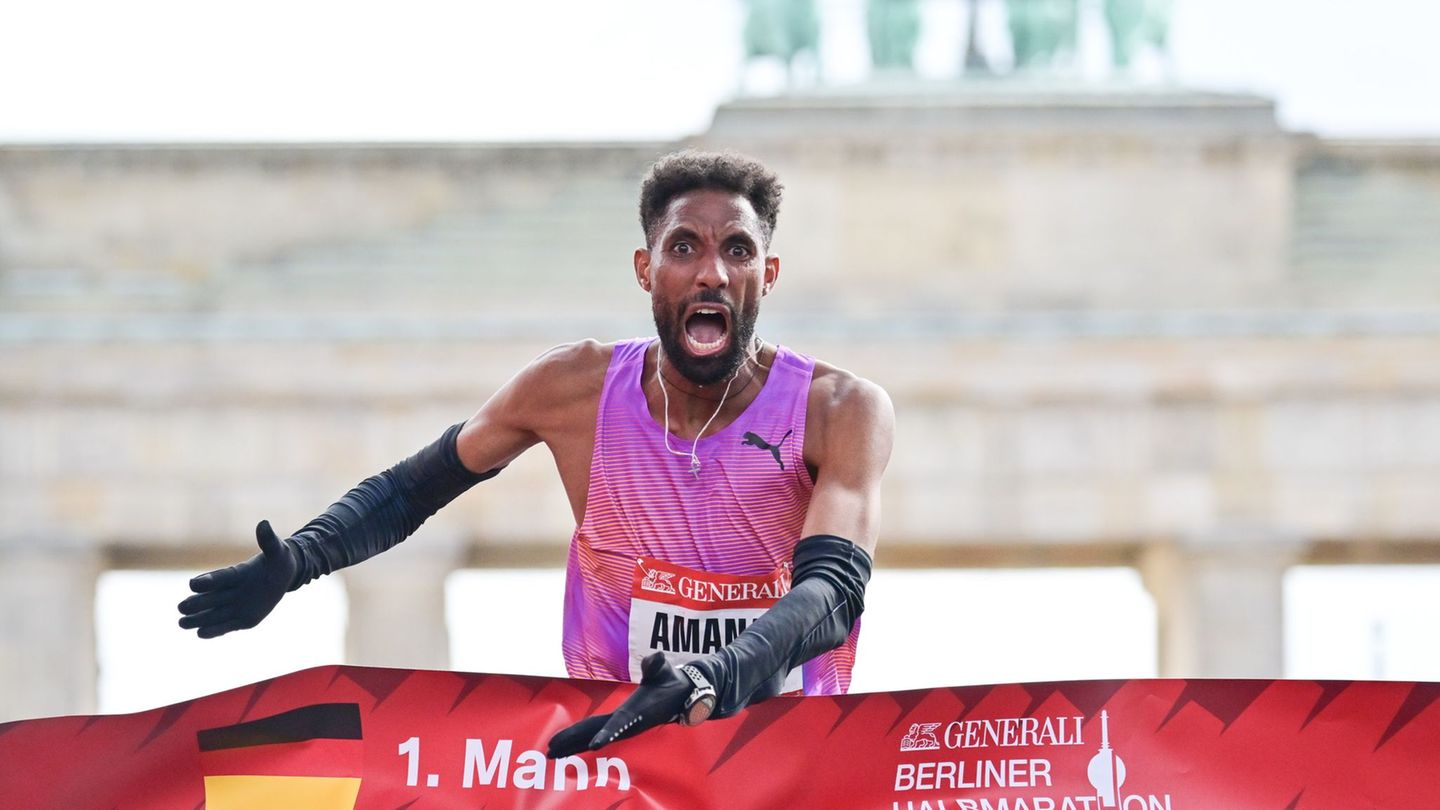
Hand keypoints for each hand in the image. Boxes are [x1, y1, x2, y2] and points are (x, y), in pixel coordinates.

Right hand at [177, 520, 297, 637]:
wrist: (282, 578)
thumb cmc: (278, 561)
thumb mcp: (278, 552)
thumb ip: (268, 541)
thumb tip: (264, 524)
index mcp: (237, 573)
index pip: (220, 578)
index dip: (208, 581)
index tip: (193, 584)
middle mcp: (231, 591)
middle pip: (210, 598)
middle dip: (197, 603)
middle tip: (182, 607)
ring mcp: (235, 606)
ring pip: (213, 614)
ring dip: (198, 619)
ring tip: (182, 623)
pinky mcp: (242, 620)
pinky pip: (226, 626)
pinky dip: (214, 630)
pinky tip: (200, 634)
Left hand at [547, 652, 704, 758]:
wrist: (679, 695)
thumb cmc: (669, 681)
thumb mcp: (663, 669)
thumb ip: (657, 664)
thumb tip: (656, 657)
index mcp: (635, 710)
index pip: (619, 722)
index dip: (607, 733)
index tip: (595, 745)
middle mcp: (627, 723)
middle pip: (596, 732)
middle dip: (574, 741)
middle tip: (551, 750)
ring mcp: (622, 727)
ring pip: (593, 736)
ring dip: (573, 745)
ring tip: (552, 753)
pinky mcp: (620, 726)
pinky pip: (596, 734)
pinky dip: (581, 741)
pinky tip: (568, 747)